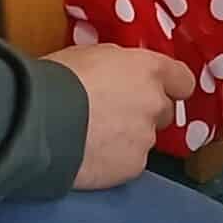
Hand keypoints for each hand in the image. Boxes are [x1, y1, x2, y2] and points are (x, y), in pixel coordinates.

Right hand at [56, 44, 196, 189]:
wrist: (39, 121)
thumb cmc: (57, 79)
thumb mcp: (90, 54)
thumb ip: (118, 65)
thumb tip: (119, 74)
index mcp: (148, 69)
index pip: (182, 80)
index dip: (171, 87)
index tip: (158, 91)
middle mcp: (155, 103)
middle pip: (164, 112)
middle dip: (144, 114)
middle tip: (113, 116)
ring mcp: (146, 138)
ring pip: (144, 139)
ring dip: (127, 139)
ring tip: (93, 138)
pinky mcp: (133, 167)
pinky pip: (130, 163)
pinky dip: (114, 161)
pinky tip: (90, 156)